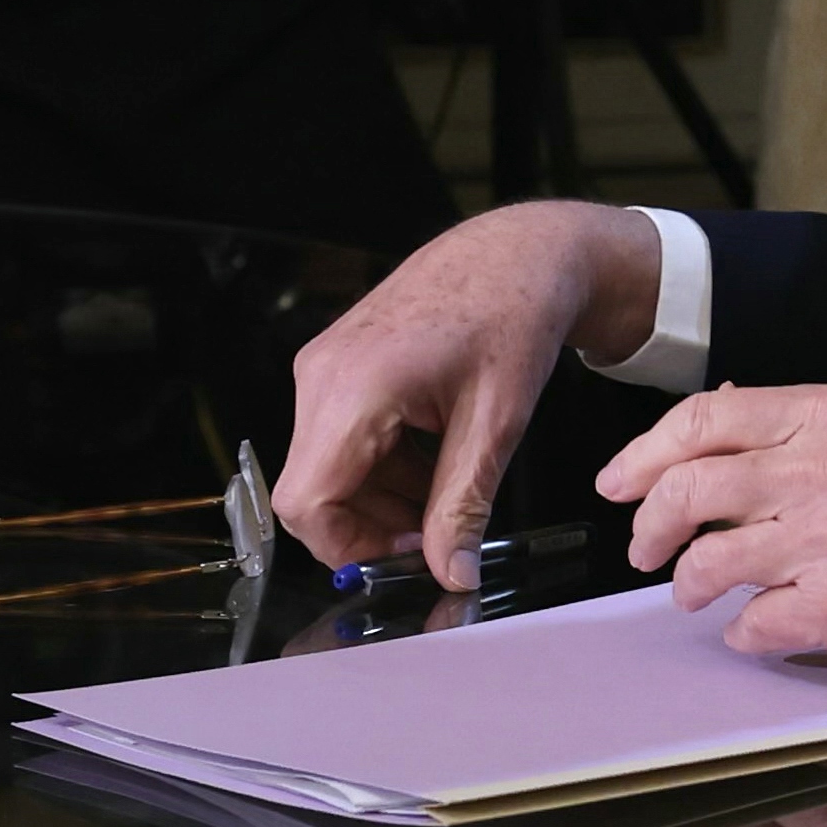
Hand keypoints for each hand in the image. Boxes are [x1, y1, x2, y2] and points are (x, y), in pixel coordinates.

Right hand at [274, 200, 664, 579]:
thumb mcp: (496, 424)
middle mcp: (323, 374)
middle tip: (435, 538)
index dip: (349, 548)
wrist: (520, 253)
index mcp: (353, 387)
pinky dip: (380, 465)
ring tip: (446, 496)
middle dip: (368, 527)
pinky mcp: (337, 365)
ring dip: (379, 498)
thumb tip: (451, 574)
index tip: (408, 559)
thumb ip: (463, 505)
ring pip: (326, 468)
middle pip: (313, 490)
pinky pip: (339, 438)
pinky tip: (432, 461)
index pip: (306, 502)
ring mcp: (325, 366)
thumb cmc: (514, 315)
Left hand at [598, 385, 826, 682]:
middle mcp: (824, 465)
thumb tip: (718, 415)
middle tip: (645, 550)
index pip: (703, 419)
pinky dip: (746, 635)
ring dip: (690, 586)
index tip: (616, 483)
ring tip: (702, 594)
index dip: (643, 453)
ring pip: (706, 563)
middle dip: (648, 528)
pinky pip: (751, 627)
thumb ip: (797, 427)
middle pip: (687, 489)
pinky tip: (766, 628)